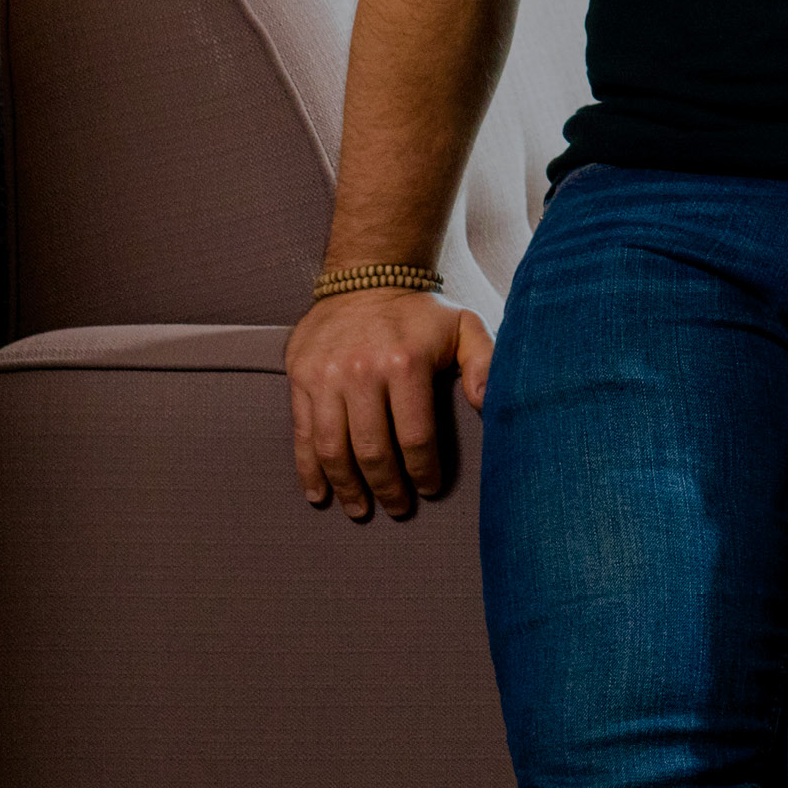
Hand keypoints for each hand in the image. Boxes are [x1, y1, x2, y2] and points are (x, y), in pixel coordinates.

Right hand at [286, 285, 492, 520]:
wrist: (366, 278)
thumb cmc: (420, 315)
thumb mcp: (464, 328)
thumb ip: (484, 364)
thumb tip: (488, 404)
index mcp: (404, 363)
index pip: (415, 436)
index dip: (423, 471)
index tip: (429, 490)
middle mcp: (361, 372)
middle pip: (372, 450)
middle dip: (387, 488)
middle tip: (398, 508)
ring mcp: (326, 376)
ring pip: (334, 449)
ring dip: (347, 487)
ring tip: (361, 509)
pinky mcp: (300, 378)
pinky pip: (302, 434)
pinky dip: (309, 470)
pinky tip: (319, 494)